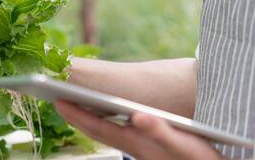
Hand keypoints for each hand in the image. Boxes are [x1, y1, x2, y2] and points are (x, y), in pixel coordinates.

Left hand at [54, 100, 222, 159]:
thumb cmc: (197, 157)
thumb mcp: (181, 143)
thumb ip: (159, 131)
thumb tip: (137, 116)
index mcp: (136, 142)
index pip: (99, 127)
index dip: (78, 114)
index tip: (58, 100)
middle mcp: (133, 145)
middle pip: (97, 129)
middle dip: (76, 115)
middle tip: (58, 100)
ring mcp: (139, 146)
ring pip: (106, 131)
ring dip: (89, 118)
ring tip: (77, 106)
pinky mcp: (147, 146)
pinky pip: (118, 131)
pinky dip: (107, 121)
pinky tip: (111, 115)